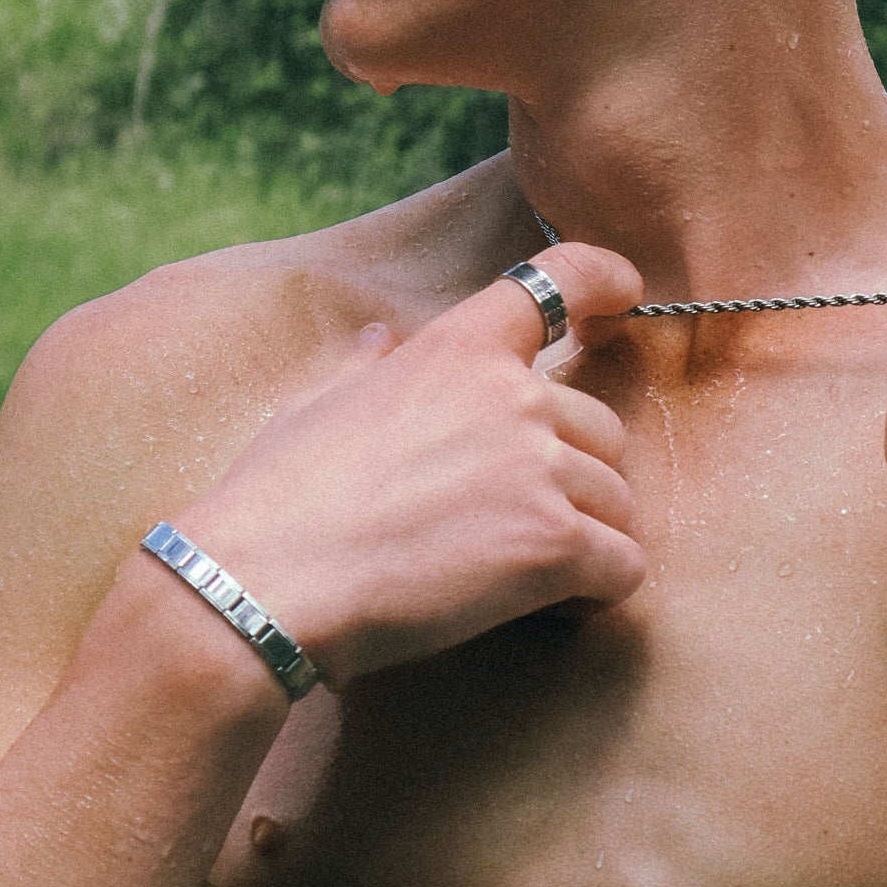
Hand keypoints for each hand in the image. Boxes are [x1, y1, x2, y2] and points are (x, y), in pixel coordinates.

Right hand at [177, 244, 647, 686]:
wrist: (262, 585)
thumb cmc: (278, 500)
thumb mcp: (316, 406)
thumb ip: (368, 368)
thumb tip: (380, 339)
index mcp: (459, 347)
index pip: (559, 277)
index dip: (604, 280)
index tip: (625, 295)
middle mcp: (515, 395)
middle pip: (603, 429)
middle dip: (573, 479)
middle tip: (510, 525)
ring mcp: (540, 467)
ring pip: (616, 504)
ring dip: (581, 543)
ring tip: (513, 578)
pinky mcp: (554, 543)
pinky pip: (622, 568)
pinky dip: (593, 593)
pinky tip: (541, 609)